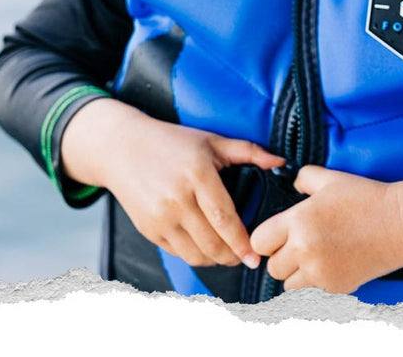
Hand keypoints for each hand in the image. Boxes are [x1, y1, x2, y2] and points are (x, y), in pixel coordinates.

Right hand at [59, 99, 284, 268]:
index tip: (256, 255)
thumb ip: (248, 152)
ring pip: (196, 254)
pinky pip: (179, 253)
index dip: (243, 243)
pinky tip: (206, 248)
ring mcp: (160, 217)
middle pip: (213, 243)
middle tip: (247, 257)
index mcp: (197, 174)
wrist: (121, 149)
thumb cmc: (170, 143)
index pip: (225, 219)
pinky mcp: (149, 229)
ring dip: (216, 260)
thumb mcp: (210, 141)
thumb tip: (281, 162)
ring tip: (228, 254)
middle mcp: (177, 198)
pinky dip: (196, 256)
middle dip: (234, 256)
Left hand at [248, 165, 402, 293]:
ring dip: (297, 275)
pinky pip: (313, 292)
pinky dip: (318, 283)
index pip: (260, 241)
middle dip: (282, 258)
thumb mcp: (332, 180)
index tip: (277, 237)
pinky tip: (332, 265)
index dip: (268, 239)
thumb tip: (293, 182)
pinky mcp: (337, 287)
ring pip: (289, 285)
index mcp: (298, 221)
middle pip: (272, 267)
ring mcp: (321, 272)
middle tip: (299, 247)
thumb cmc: (368, 200)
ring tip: (314, 259)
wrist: (401, 224)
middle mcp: (305, 250)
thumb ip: (304, 178)